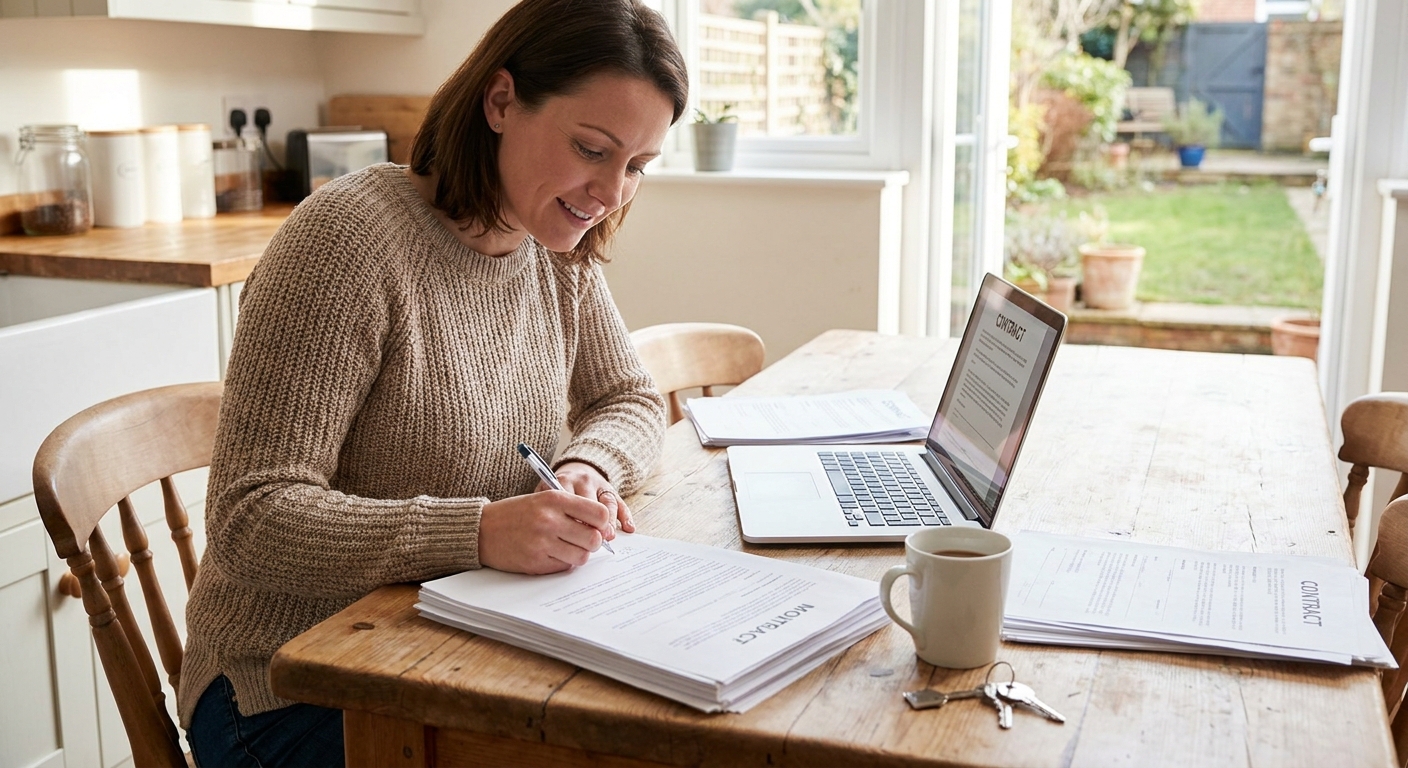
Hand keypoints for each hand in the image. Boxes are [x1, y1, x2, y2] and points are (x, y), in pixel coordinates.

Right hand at [479, 490, 611, 573]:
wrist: (482, 529)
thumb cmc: (515, 513)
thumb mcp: (543, 499)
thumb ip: (571, 509)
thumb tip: (601, 528)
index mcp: (555, 499)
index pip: (599, 514)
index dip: (602, 522)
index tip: (596, 526)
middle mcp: (550, 520)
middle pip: (594, 539)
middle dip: (593, 542)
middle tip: (583, 540)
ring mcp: (542, 543)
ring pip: (582, 557)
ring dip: (578, 554)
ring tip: (567, 547)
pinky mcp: (536, 562)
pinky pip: (564, 567)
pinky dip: (562, 562)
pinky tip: (551, 553)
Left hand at [550, 461, 634, 534]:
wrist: (571, 472)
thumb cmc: (555, 493)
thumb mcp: (546, 497)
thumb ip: (551, 512)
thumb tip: (556, 537)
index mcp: (563, 482)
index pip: (571, 503)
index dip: (576, 523)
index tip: (575, 539)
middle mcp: (582, 481)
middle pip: (592, 504)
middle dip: (594, 525)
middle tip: (594, 542)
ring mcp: (599, 483)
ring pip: (608, 503)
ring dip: (610, 522)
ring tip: (609, 537)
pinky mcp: (611, 488)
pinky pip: (621, 502)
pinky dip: (626, 516)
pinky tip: (628, 528)